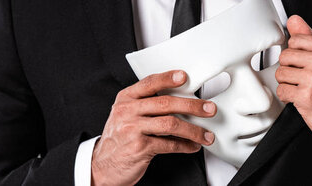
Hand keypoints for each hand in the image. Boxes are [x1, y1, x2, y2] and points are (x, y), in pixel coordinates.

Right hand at [91, 70, 215, 185]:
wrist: (102, 165)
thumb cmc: (119, 139)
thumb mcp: (126, 116)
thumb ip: (146, 106)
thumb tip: (182, 102)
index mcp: (125, 99)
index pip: (149, 83)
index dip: (168, 78)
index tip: (184, 77)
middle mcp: (127, 111)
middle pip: (165, 103)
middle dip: (192, 106)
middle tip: (209, 109)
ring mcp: (132, 129)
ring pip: (171, 124)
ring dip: (194, 130)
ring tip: (205, 135)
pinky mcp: (139, 147)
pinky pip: (169, 144)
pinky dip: (185, 146)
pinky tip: (192, 146)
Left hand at [275, 15, 311, 161]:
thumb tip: (294, 21)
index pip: (296, 40)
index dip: (296, 54)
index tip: (303, 64)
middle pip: (285, 56)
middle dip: (290, 69)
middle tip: (302, 79)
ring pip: (281, 74)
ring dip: (288, 84)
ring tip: (302, 89)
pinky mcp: (305, 96)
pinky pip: (281, 91)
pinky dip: (288, 97)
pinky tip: (301, 99)